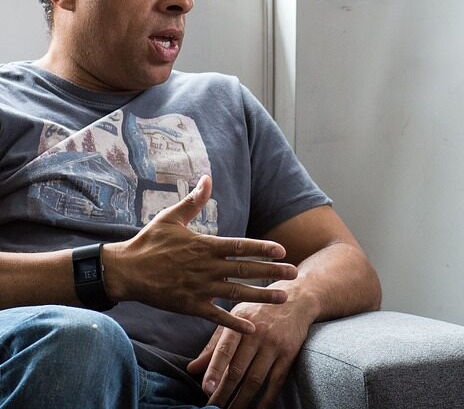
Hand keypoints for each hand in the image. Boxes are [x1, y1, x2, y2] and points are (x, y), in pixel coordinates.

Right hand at [103, 175, 298, 333]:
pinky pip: (216, 316)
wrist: (124, 271)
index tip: (282, 250)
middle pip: (246, 270)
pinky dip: (234, 323)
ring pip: (237, 293)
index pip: (240, 246)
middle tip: (295, 273)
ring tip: (284, 298)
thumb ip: (194, 200)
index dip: (262, 248)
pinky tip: (252, 328)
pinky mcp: (190, 306)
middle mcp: (207, 267)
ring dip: (262, 296)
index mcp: (205, 246)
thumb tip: (208, 177)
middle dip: (272, 272)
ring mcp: (199, 288)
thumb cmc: (149, 242)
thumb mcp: (172, 217)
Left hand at [187, 294, 312, 408]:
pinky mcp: (289, 353)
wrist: (298, 298)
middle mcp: (258, 333)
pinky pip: (276, 381)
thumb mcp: (237, 317)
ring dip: (241, 401)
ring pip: (255, 380)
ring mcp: (275, 344)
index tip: (205, 389)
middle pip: (238, 370)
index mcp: (241, 322)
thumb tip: (193, 368)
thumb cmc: (260, 310)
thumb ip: (215, 344)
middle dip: (223, 394)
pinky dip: (266, 399)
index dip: (214, 370)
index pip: (225, 349)